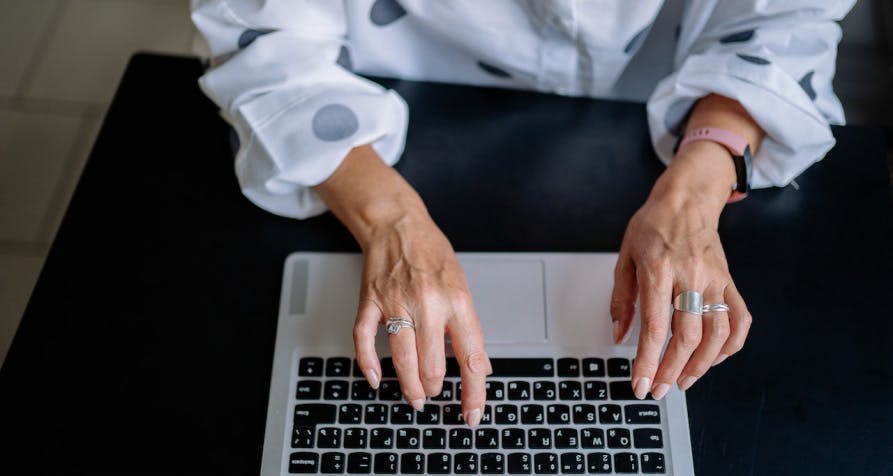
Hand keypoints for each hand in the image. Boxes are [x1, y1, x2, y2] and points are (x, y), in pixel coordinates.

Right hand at [314, 145, 491, 425]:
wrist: (397, 223)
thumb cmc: (431, 253)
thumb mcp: (462, 285)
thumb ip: (468, 326)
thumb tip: (478, 365)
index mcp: (457, 300)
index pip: (471, 356)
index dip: (473, 391)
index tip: (471, 413)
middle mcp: (428, 304)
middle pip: (433, 364)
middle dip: (434, 387)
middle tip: (434, 393)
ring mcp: (396, 303)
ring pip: (402, 359)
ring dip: (409, 385)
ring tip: (415, 396)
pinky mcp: (371, 301)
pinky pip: (365, 340)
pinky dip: (368, 364)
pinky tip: (376, 379)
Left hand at [610, 141, 752, 399]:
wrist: (687, 199)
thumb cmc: (653, 226)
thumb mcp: (625, 256)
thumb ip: (622, 298)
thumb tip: (619, 335)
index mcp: (658, 270)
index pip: (654, 327)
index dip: (647, 361)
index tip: (640, 384)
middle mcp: (690, 277)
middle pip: (686, 336)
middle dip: (671, 370)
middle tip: (659, 389)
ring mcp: (715, 280)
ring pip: (716, 334)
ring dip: (701, 366)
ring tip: (683, 380)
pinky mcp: (730, 281)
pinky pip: (739, 319)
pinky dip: (730, 345)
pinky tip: (715, 358)